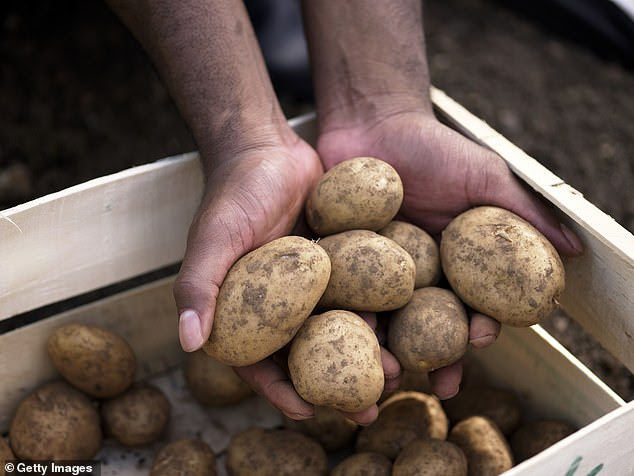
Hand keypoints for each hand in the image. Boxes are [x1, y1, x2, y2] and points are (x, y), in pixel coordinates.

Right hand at [173, 134, 399, 423]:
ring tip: (396, 374)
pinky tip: (404, 327)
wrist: (269, 148)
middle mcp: (277, 304)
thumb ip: (197, 286)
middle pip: (306, 356)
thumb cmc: (234, 192)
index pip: (257, 363)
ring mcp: (309, 286)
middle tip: (367, 410)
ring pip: (338, 330)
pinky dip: (377, 313)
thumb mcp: (213, 237)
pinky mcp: (336, 264)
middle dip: (334, 386)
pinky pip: (357, 295)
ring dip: (364, 355)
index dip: (280, 391)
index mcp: (240, 309)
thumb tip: (188, 343)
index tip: (309, 413)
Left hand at [316, 110, 582, 398]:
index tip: (482, 338)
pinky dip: (345, 317)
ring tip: (390, 371)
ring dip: (390, 349)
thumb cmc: (434, 147)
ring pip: (384, 320)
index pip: (471, 305)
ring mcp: (374, 272)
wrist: (374, 121)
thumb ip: (523, 213)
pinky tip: (348, 335)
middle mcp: (416, 275)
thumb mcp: (485, 177)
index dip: (479, 326)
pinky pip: (342, 294)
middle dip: (436, 358)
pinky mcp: (339, 262)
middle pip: (427, 326)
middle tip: (438, 383)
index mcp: (454, 263)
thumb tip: (573, 251)